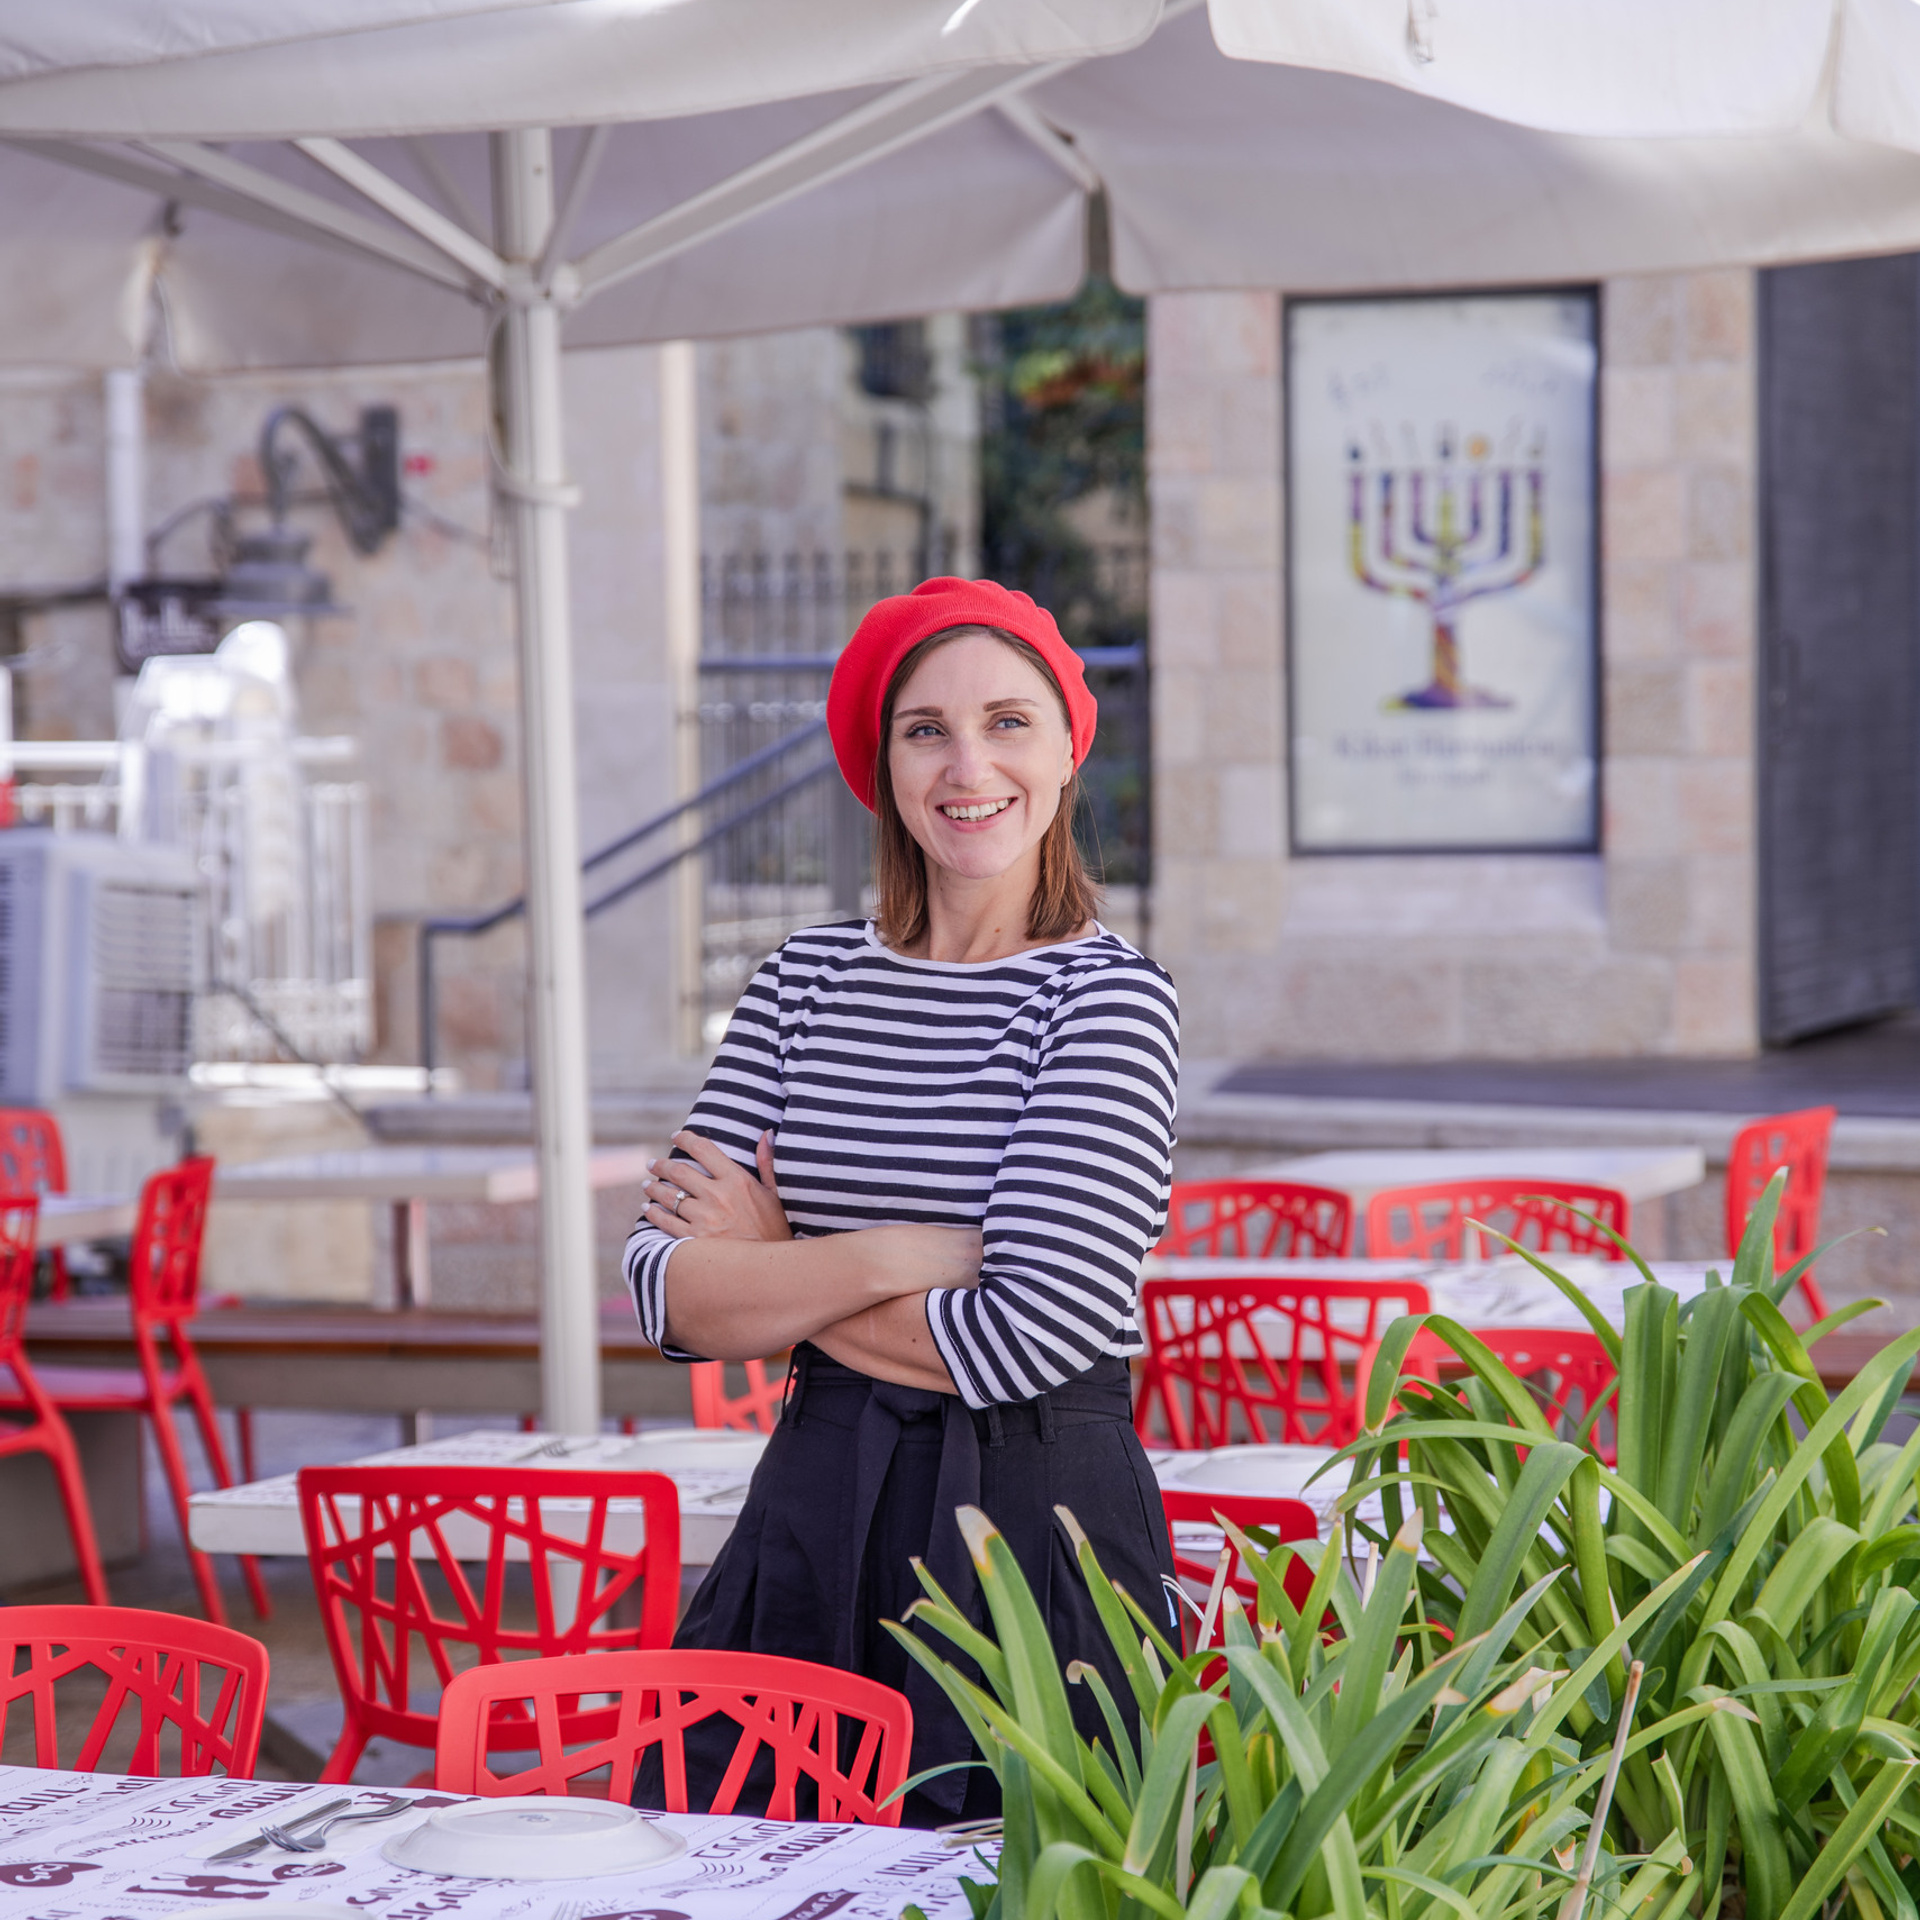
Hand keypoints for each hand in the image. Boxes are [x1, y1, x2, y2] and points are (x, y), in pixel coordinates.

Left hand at [643, 1130, 791, 1242]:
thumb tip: (766, 1134)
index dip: (686, 1139)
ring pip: (669, 1196)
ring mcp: (704, 1218)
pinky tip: (648, 1209)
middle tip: (653, 1164)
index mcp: (737, 1180)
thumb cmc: (774, 1229)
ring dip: (653, 1188)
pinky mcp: (694, 1240)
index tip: (676, 1137)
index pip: (704, 1149)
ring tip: (647, 1185)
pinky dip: (653, 1213)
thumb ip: (766, 1162)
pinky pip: (665, 1222)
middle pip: (679, 1171)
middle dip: (662, 1165)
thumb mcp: (774, 1193)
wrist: (770, 1268)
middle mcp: (718, 1196)